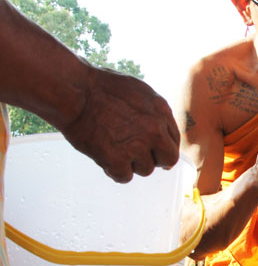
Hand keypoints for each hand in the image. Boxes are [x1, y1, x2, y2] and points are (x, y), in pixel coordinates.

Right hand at [60, 66, 179, 182]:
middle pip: (168, 159)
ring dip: (130, 163)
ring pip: (145, 169)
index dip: (164, 147)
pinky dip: (114, 171)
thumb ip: (152, 112)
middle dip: (156, 159)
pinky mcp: (117, 161)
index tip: (157, 152)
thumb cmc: (99, 87)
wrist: (75, 92)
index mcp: (160, 111)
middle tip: (140, 157)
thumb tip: (160, 129)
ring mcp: (136, 147)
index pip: (174, 139)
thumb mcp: (137, 91)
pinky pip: (124, 177)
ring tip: (113, 148)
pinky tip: (105, 158)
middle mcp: (154, 130)